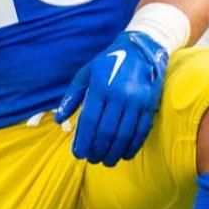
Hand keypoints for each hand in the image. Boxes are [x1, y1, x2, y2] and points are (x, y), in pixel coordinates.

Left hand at [53, 30, 168, 165]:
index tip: (78, 154)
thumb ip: (71, 97)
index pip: (89, 121)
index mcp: (100, 86)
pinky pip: (141, 131)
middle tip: (92, 160)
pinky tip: (124, 154)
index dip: (83, 141)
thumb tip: (58, 120)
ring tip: (106, 161)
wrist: (142, 48)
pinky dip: (132, 146)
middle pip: (106, 131)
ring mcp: (137, 100)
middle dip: (97, 150)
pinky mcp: (150, 104)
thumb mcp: (86, 74)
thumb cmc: (109, 62)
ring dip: (114, 152)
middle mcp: (119, 94)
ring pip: (124, 135)